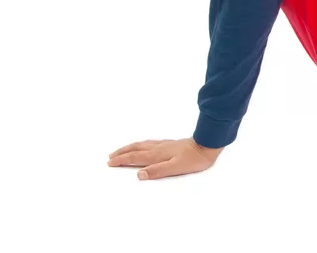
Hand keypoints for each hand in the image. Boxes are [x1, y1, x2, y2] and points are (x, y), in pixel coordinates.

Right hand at [107, 137, 223, 179]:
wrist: (207, 145)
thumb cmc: (193, 159)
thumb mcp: (176, 168)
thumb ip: (157, 171)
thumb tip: (139, 174)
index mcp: (157, 155)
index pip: (135, 157)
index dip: (122, 160)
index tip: (109, 162)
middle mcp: (158, 148)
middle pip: (136, 149)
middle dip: (122, 152)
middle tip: (110, 156)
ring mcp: (164, 144)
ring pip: (142, 144)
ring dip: (130, 147)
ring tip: (122, 150)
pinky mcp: (170, 144)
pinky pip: (149, 143)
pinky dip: (141, 144)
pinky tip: (144, 145)